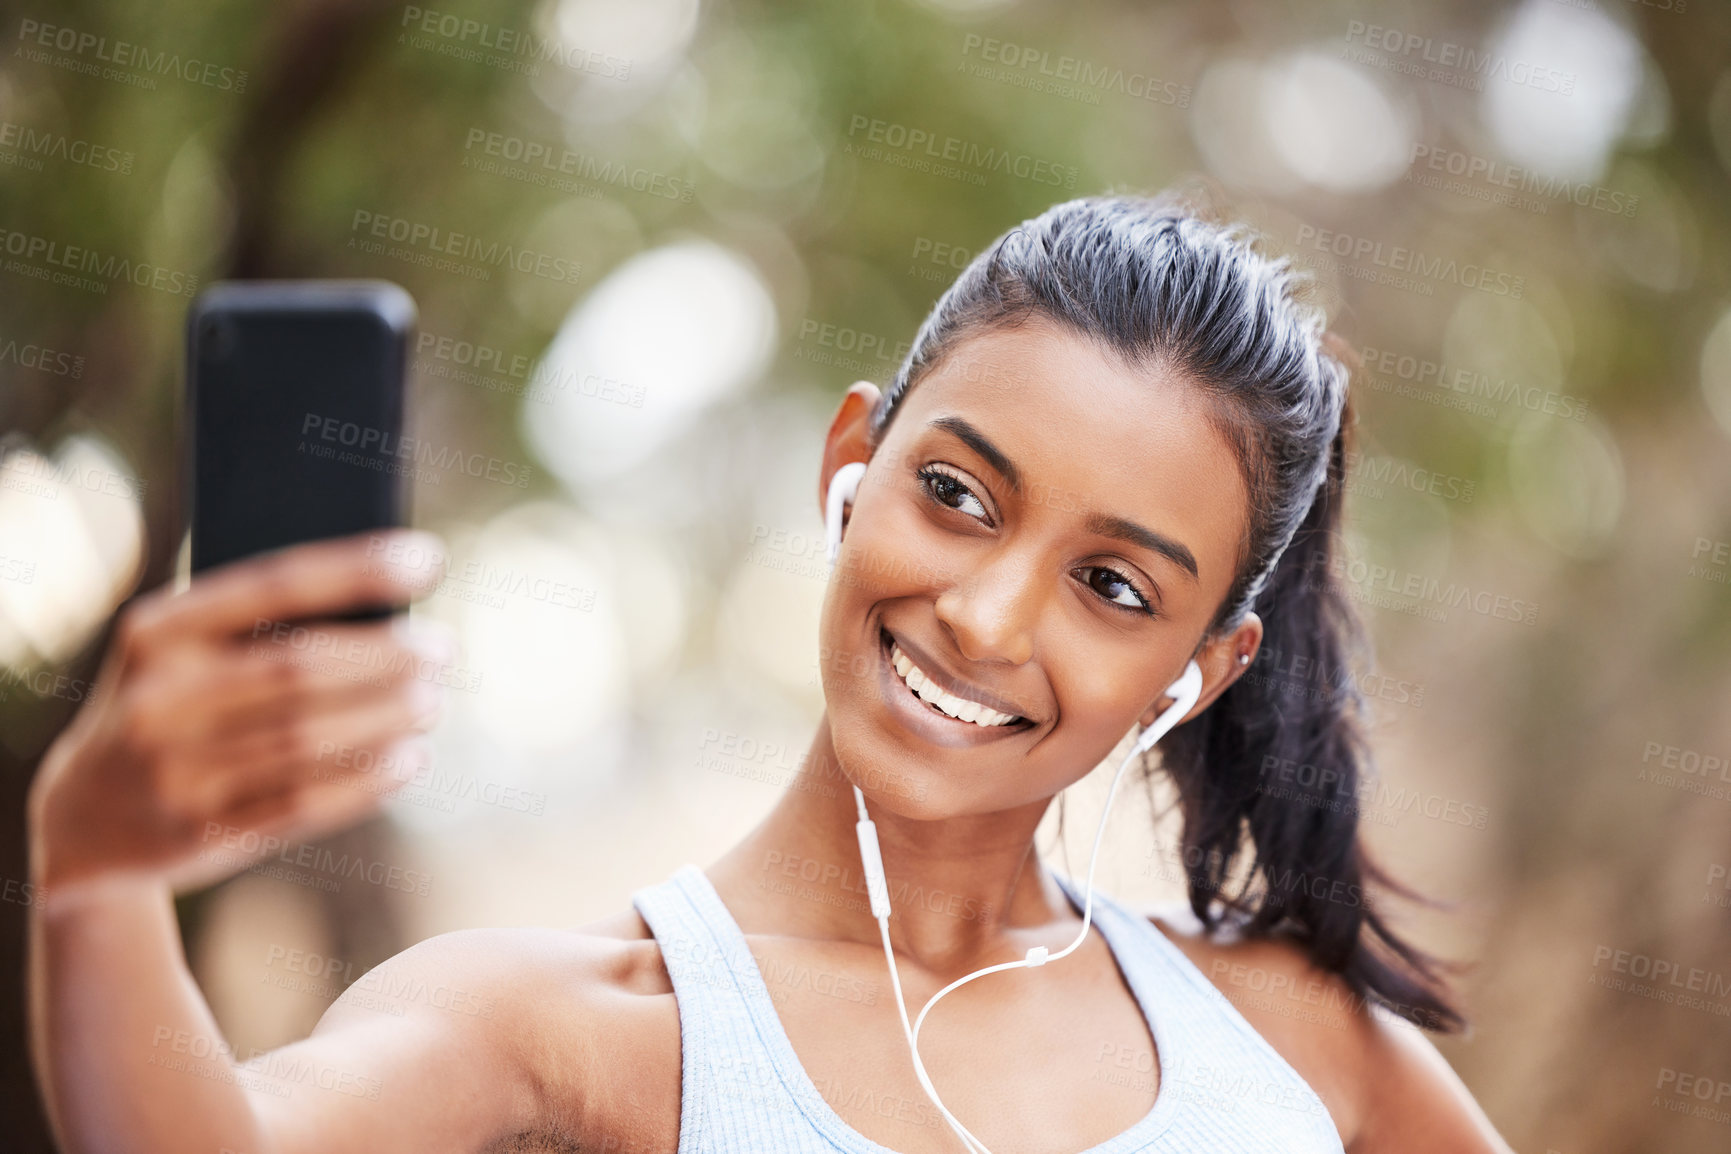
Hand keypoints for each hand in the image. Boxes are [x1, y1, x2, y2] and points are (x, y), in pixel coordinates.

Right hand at [26, 529, 453, 895]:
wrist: (83, 818)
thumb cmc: (170, 706)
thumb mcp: (181, 653)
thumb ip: (259, 627)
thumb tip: (387, 604)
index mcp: (156, 632)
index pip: (274, 585)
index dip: (360, 569)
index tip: (430, 560)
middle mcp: (161, 700)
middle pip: (301, 668)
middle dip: (387, 656)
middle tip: (442, 649)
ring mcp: (177, 772)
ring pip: (310, 739)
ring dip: (389, 717)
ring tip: (432, 701)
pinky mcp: (203, 833)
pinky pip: (304, 804)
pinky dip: (369, 779)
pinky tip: (410, 758)